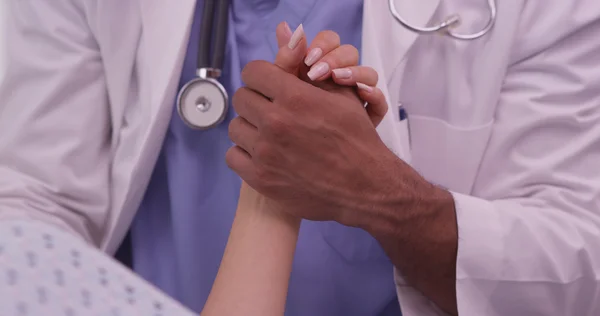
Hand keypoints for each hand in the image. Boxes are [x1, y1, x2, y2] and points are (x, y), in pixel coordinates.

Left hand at [226, 24, 414, 223]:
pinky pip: (233, 156)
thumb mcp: (341, 95)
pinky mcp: (260, 178)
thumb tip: (287, 32)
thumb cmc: (356, 139)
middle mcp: (276, 123)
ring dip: (250, 126)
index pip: (253, 71)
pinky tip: (263, 153)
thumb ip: (308, 65)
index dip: (262, 75)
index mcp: (295, 97)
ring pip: (236, 126)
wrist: (364, 186)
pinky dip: (245, 153)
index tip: (270, 84)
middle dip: (256, 99)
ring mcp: (265, 153)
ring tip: (268, 132)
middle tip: (271, 108)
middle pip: (242, 97)